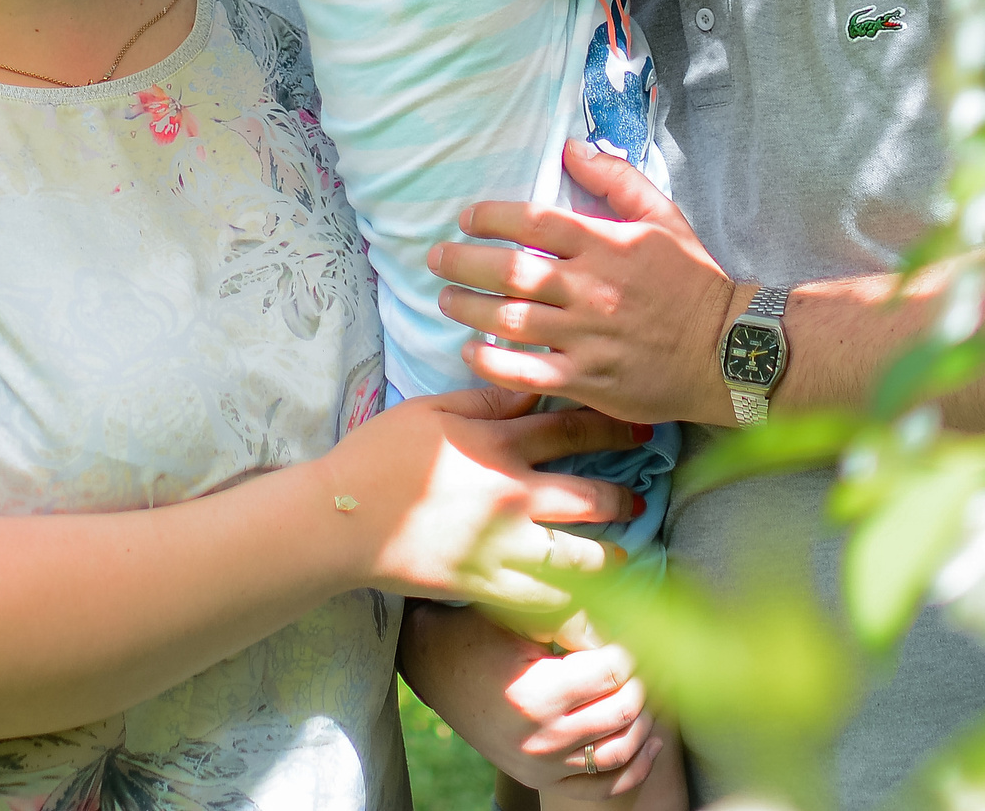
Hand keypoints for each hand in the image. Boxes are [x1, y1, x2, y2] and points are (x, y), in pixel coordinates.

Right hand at [316, 387, 650, 610]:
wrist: (341, 519)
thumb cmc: (379, 454)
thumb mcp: (430, 408)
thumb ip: (487, 399)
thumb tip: (532, 386)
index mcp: (497, 444)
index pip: (570, 430)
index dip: (611, 427)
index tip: (642, 427)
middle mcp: (512, 496)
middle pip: (589, 495)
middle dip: (625, 495)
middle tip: (643, 495)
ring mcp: (503, 546)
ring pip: (579, 555)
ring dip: (610, 553)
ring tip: (626, 553)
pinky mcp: (487, 586)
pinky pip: (543, 599)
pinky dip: (570, 599)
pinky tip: (585, 599)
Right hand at [400, 602, 668, 799]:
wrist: (433, 666)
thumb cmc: (476, 631)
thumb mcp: (520, 616)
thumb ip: (574, 619)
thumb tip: (630, 617)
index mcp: (538, 694)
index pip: (613, 671)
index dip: (635, 648)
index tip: (643, 631)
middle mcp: (542, 738)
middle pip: (623, 711)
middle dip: (647, 681)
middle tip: (653, 658)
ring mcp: (541, 764)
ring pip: (620, 751)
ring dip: (646, 721)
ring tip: (654, 691)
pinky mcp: (540, 778)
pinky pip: (603, 786)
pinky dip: (635, 768)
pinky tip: (652, 742)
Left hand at [428, 142, 743, 427]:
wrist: (728, 350)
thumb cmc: (692, 280)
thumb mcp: (662, 218)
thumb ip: (616, 179)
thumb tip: (572, 148)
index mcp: (606, 245)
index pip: (533, 222)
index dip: (491, 217)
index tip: (467, 219)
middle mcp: (591, 289)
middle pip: (510, 271)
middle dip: (462, 262)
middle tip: (436, 258)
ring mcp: (587, 337)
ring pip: (510, 320)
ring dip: (467, 309)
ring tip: (446, 300)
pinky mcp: (588, 380)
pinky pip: (526, 373)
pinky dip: (491, 362)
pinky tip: (471, 351)